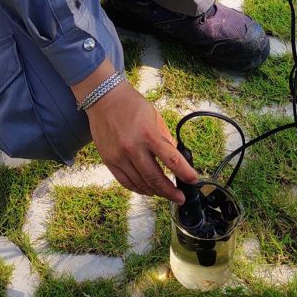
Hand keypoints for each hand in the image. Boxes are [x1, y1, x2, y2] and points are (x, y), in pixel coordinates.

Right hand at [86, 82, 198, 202]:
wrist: (104, 98)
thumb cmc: (130, 104)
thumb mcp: (154, 116)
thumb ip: (164, 138)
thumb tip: (174, 157)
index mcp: (148, 134)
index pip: (172, 160)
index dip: (185, 173)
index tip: (193, 180)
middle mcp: (133, 148)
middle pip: (156, 179)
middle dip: (171, 192)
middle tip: (179, 197)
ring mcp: (119, 156)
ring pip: (141, 184)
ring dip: (155, 192)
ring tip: (164, 193)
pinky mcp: (109, 161)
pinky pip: (126, 182)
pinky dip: (138, 189)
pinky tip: (147, 190)